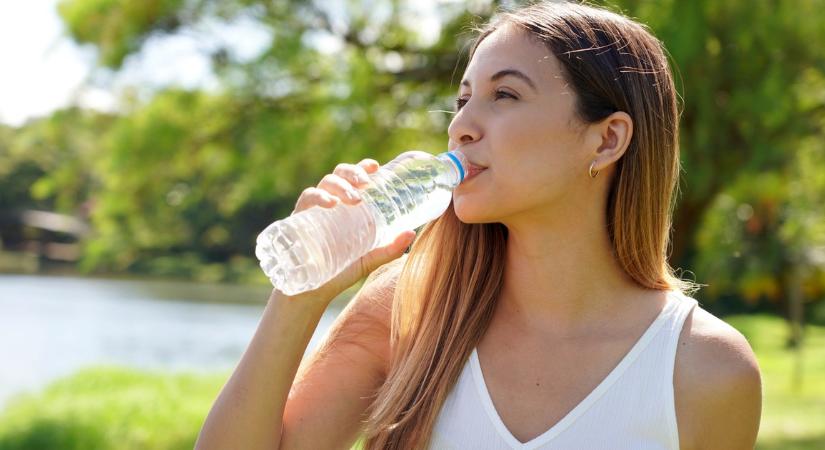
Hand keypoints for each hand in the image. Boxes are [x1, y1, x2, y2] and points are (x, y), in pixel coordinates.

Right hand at [286, 158, 415, 299]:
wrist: (311, 294)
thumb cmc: (340, 272)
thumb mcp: (369, 259)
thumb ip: (389, 249)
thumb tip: (412, 233)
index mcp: (346, 207)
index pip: (353, 179)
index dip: (362, 168)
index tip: (375, 166)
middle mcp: (330, 204)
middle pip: (339, 175)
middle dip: (353, 173)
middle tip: (366, 182)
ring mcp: (313, 210)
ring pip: (324, 183)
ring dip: (341, 185)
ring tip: (355, 198)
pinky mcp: (298, 220)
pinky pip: (306, 200)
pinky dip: (318, 197)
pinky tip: (330, 203)